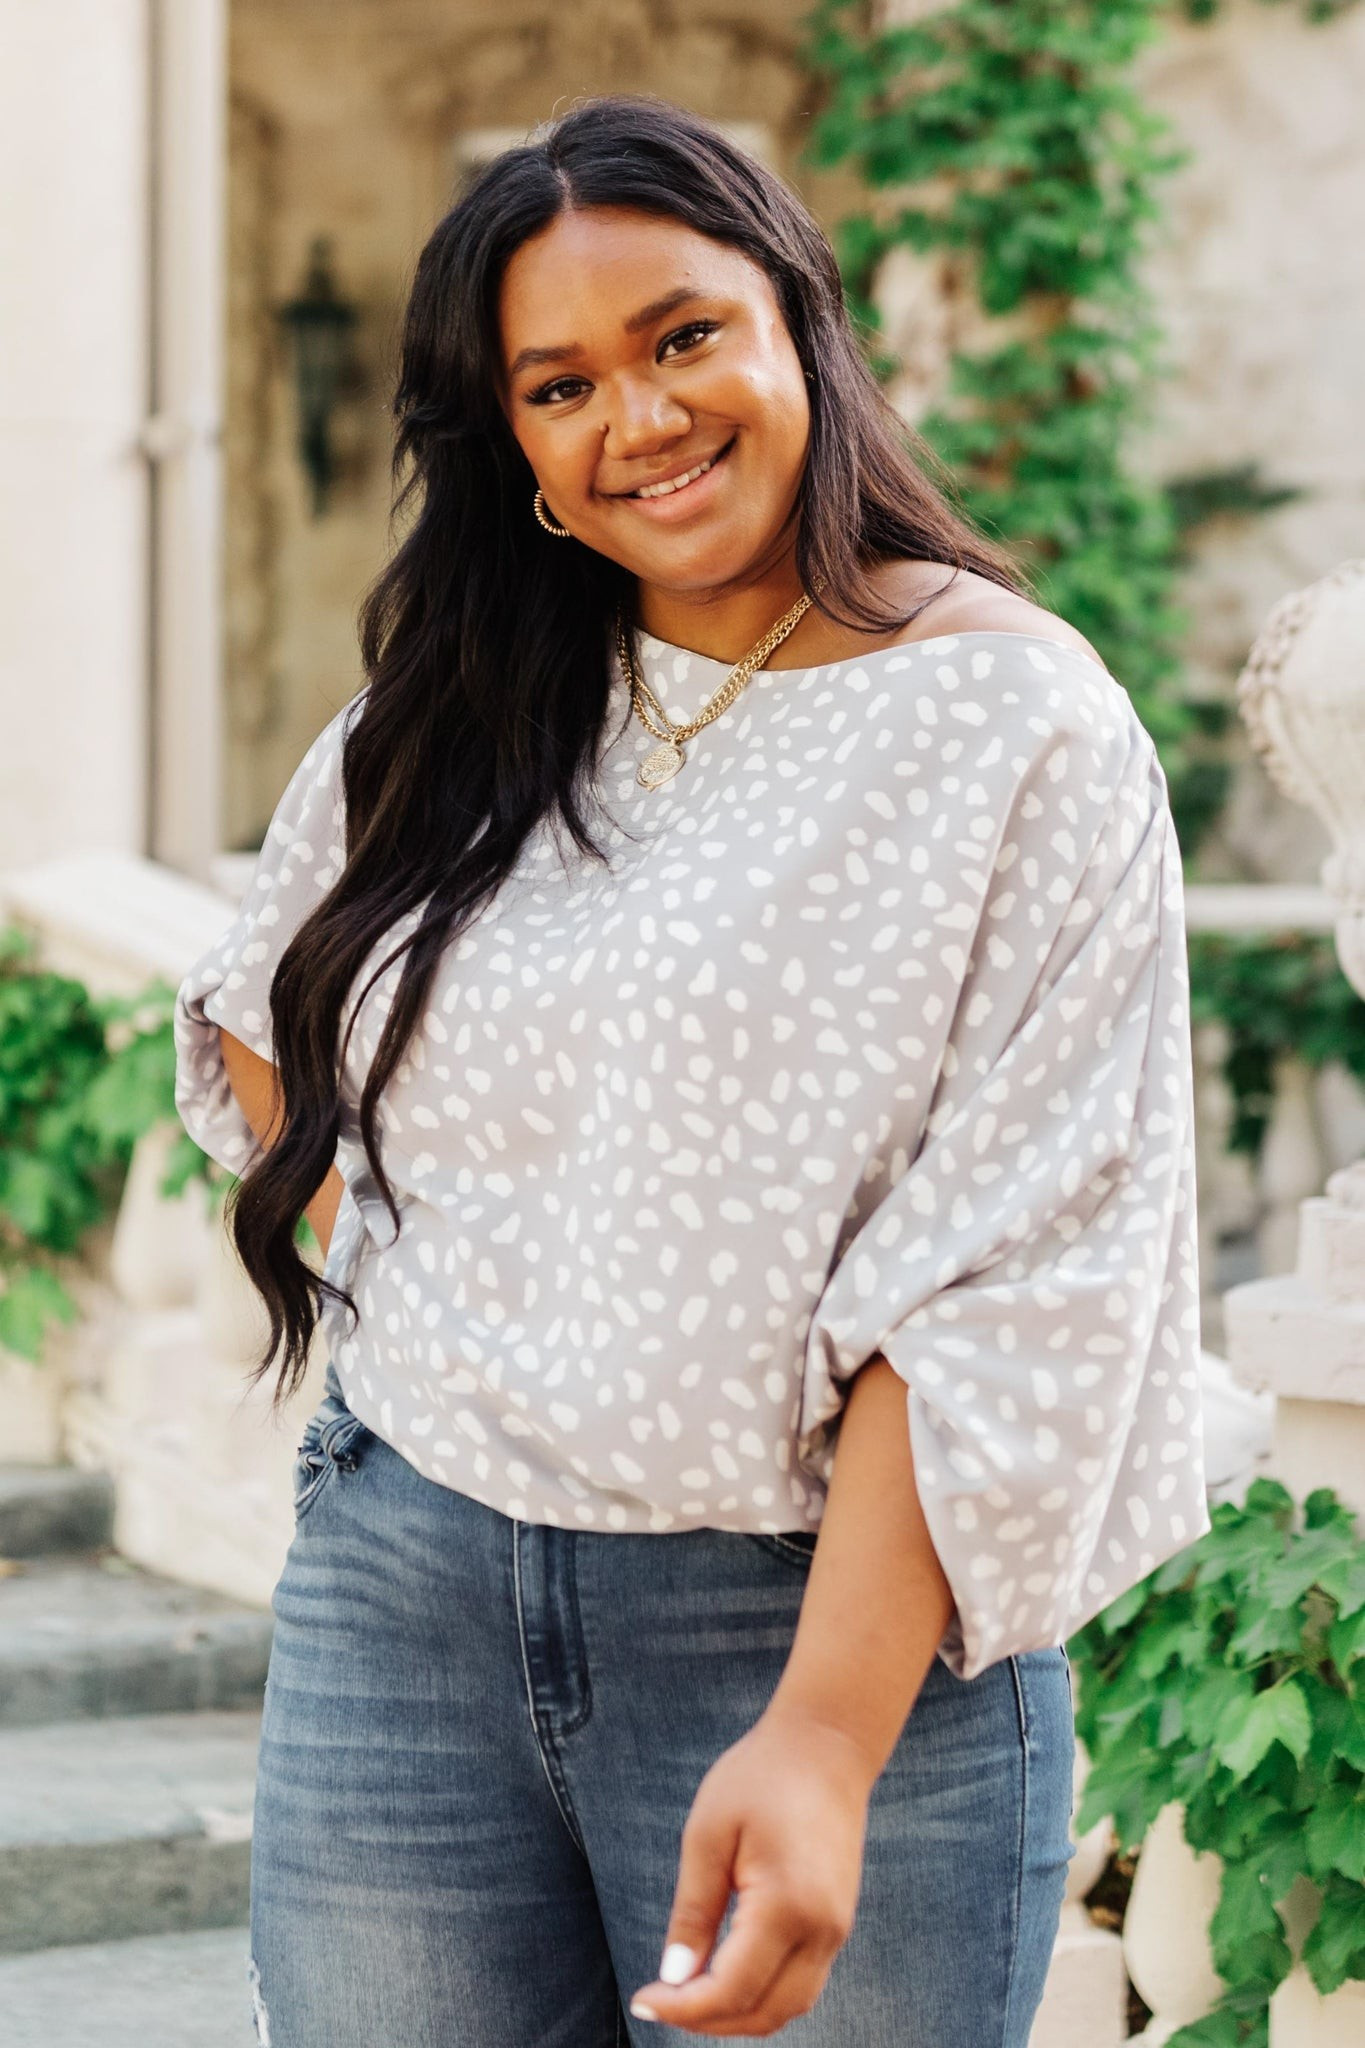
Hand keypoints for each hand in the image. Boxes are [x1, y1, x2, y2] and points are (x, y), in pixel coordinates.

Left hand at [628, 1703, 875, 2036]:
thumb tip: (674, 1978)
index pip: (732, 1990)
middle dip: (708, 2022)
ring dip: (738, 2015)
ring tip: (688, 1995)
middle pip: (764, 2013)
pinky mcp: (837, 1922)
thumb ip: (693, 1911)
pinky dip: (763, 1994)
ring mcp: (836, 1929)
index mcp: (787, 1906)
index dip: (683, 2008)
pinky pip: (801, 1982)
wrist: (827, 1744)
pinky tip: (725, 1974)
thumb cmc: (761, 1777)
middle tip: (661, 2002)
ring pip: (788, 2007)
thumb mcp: (709, 1834)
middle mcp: (822, 1930)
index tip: (643, 2001)